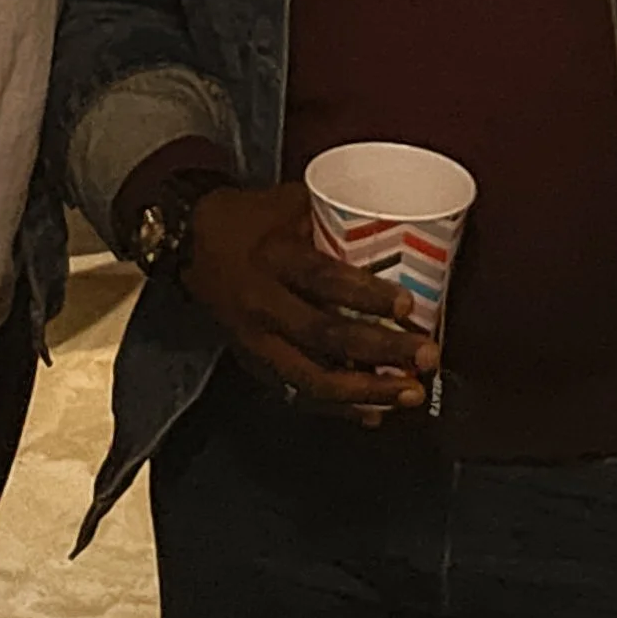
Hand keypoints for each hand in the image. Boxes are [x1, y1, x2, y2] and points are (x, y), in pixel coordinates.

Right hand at [183, 181, 438, 423]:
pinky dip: (337, 408)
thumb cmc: (251, 218)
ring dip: (364, 392)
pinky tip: (374, 413)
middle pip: (324, 336)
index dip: (366, 295)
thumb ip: (336, 220)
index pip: (322, 279)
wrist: (190, 244)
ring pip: (311, 377)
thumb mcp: (291, 204)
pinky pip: (297, 393)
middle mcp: (261, 303)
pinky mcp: (253, 363)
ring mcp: (255, 341)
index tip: (408, 306)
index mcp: (272, 257)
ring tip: (409, 395)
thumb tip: (400, 231)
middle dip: (379, 352)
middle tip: (426, 357)